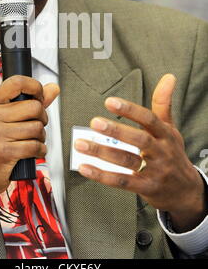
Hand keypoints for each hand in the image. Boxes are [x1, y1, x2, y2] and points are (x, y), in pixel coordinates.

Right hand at [0, 76, 59, 231]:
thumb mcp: (4, 118)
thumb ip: (30, 101)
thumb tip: (54, 88)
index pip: (17, 82)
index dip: (35, 87)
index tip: (39, 97)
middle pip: (34, 107)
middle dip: (42, 118)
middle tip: (35, 125)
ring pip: (37, 128)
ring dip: (41, 136)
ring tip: (32, 140)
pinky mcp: (3, 152)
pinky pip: (35, 146)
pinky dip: (40, 150)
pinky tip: (33, 151)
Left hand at [75, 74, 206, 231]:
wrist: (187, 191)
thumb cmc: (174, 155)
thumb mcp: (171, 128)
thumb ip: (163, 103)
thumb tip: (168, 77)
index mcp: (165, 134)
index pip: (148, 119)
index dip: (129, 110)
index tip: (110, 102)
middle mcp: (161, 152)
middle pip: (139, 139)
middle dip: (116, 130)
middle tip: (94, 122)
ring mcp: (155, 171)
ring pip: (127, 160)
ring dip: (102, 152)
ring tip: (81, 144)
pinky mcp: (146, 188)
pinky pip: (123, 181)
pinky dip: (102, 175)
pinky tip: (85, 167)